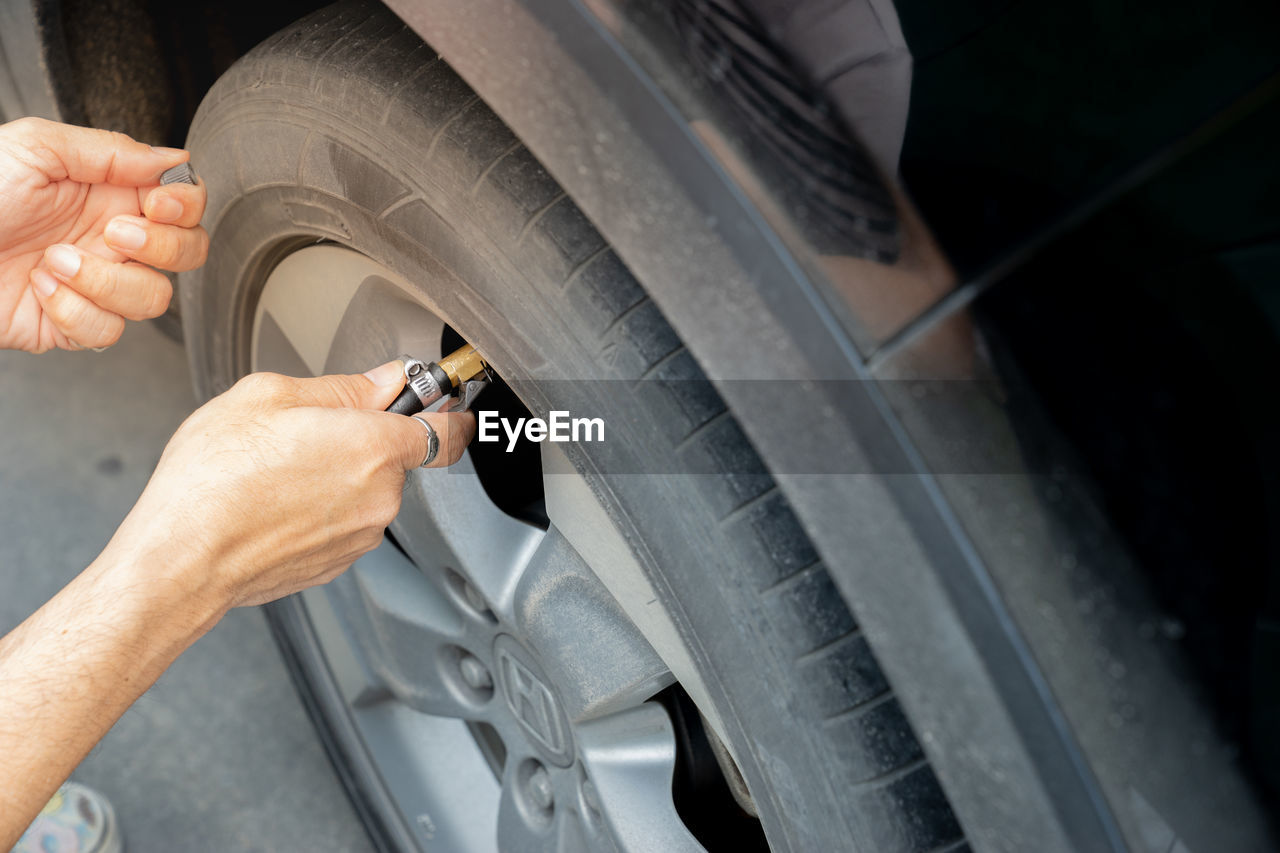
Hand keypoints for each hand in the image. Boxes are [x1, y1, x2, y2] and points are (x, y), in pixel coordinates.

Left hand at [0, 117, 207, 352]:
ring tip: (55, 261)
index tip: (157, 203)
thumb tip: (172, 159)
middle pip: (187, 253)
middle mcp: (109, 240)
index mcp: (108, 194)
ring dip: (106, 281)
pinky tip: (40, 289)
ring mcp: (95, 284)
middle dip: (163, 247)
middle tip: (113, 233)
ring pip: (153, 299)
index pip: (183, 203)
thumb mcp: (36, 147)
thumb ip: (110, 150)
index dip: (185, 206)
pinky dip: (74, 311)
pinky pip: (106, 331)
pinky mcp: (71, 324)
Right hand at [105, 361, 476, 611]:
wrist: (182, 556)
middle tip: (307, 433)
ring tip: (276, 472)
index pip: (448, 431)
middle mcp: (379, 496)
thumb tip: (383, 380)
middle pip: (394, 458)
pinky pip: (341, 524)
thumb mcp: (269, 397)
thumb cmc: (215, 479)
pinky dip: (318, 511)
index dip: (451, 414)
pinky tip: (273, 502)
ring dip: (336, 478)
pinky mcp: (335, 564)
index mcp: (375, 447)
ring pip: (364, 493)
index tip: (450, 407)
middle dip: (362, 441)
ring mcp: (360, 535)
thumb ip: (341, 386)